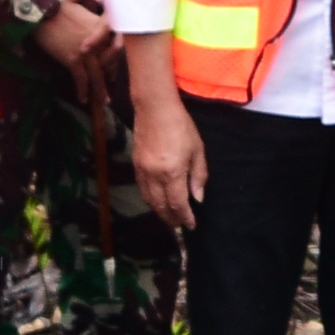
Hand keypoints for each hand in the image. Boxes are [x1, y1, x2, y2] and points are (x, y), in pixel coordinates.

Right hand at [36, 0, 115, 94]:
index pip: (117, 41)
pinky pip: (81, 78)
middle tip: (112, 85)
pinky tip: (82, 99)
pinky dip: (82, 90)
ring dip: (101, 89)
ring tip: (104, 101)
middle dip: (111, 75)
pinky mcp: (73, 60)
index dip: (118, 54)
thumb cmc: (53, 6)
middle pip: (110, 61)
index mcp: (99, 24)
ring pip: (98, 74)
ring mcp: (86, 51)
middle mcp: (96, 39)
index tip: (116, 62)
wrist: (39, 15)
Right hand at [131, 84, 205, 232]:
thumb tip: (198, 198)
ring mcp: (142, 171)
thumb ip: (198, 176)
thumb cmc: (181, 126)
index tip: (191, 226)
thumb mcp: (197, 150)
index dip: (185, 217)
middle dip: (171, 218)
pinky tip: (157, 200)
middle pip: (161, 206)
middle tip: (179, 225)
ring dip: (159, 211)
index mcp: (172, 173)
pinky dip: (150, 199)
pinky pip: (142, 189)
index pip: (178, 204)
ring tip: (169, 217)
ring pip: (149, 200)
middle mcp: (155, 176)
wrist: (154, 109)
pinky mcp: (135, 165)